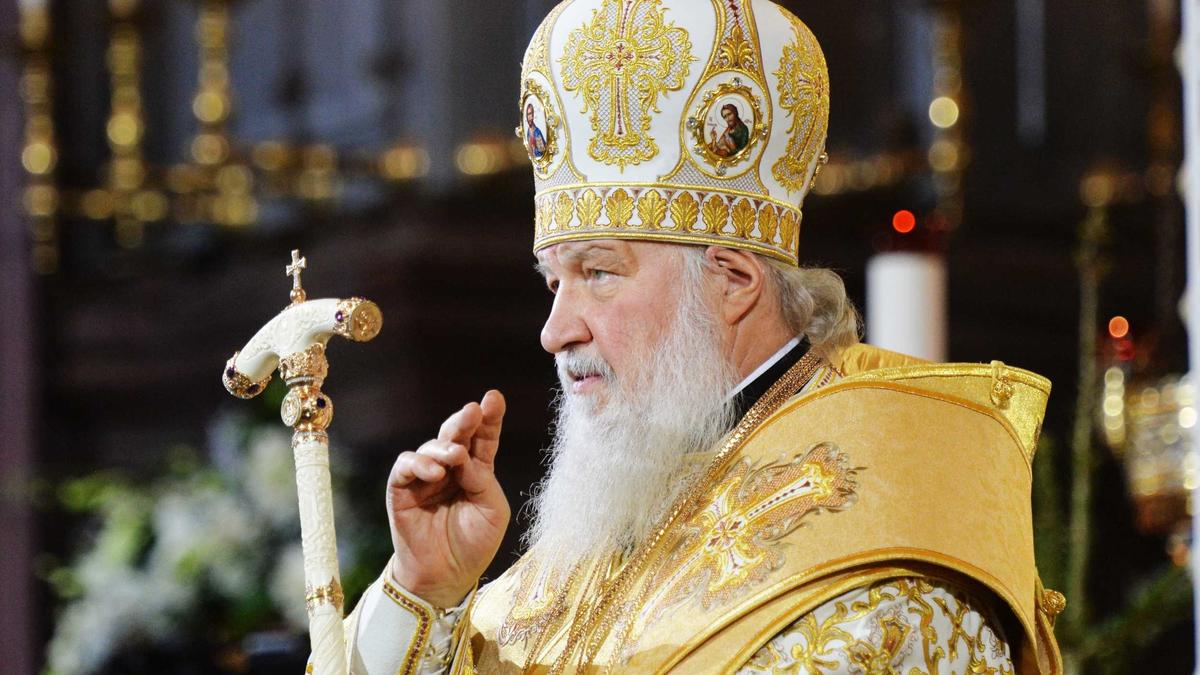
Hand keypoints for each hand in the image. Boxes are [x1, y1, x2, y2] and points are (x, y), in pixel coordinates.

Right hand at [386, 390, 508, 607]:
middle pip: (456, 434)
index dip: (490, 417)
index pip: (483, 438)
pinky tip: (435, 472)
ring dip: (443, 446)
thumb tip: (462, 456)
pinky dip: (419, 464)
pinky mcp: (402, 489)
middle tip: (473, 411)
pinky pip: (406, 466)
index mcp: (477, 470)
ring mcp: (425, 477)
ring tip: (454, 456)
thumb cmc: (474, 544)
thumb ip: (482, 479)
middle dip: (464, 420)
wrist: (446, 577)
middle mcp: (451, 468)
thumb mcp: (492, 510)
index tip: (494, 398)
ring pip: (431, 447)